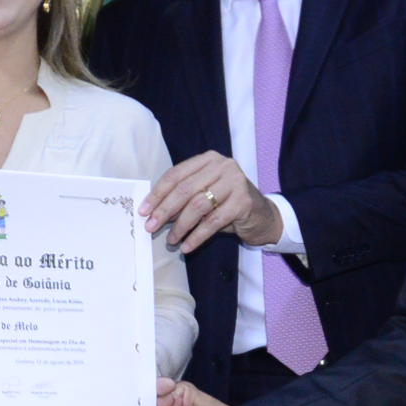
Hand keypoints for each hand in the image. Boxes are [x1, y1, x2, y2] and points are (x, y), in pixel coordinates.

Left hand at [141, 153, 284, 254]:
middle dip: (164, 210)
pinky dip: (197, 236)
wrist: (261, 216)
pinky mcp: (243, 202)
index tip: (144, 210)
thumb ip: (183, 199)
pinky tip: (187, 246)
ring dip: (180, 226)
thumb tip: (153, 212)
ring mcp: (235, 182)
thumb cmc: (226, 205)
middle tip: (151, 227)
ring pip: (198, 205)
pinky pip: (213, 222)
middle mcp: (223, 166)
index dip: (157, 193)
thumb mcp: (204, 196)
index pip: (176, 174)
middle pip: (185, 189)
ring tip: (170, 240)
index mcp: (208, 160)